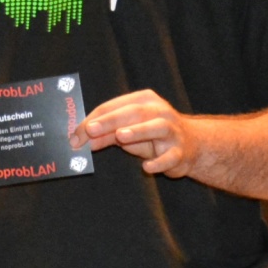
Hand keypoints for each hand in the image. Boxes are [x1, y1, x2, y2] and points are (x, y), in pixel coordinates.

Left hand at [82, 88, 201, 177]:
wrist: (191, 146)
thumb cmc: (152, 136)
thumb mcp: (126, 131)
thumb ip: (105, 134)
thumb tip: (80, 141)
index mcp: (144, 100)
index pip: (113, 106)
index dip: (93, 119)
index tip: (76, 133)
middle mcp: (160, 111)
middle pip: (133, 113)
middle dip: (110, 121)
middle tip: (90, 130)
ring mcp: (172, 131)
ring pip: (156, 127)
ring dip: (138, 131)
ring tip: (120, 136)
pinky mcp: (180, 152)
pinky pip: (170, 157)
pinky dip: (158, 162)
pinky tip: (147, 167)